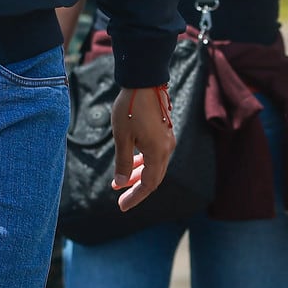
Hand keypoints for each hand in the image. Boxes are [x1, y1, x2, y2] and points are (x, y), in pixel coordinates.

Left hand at [111, 85, 174, 211]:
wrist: (145, 81)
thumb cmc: (130, 108)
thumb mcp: (122, 137)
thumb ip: (123, 162)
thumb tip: (120, 183)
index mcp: (158, 153)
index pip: (148, 184)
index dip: (135, 197)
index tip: (121, 206)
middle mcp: (166, 149)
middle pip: (154, 178)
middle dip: (137, 189)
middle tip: (120, 199)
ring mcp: (167, 140)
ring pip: (155, 166)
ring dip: (138, 175)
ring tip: (120, 181)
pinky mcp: (164, 132)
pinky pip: (155, 154)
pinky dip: (143, 162)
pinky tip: (131, 161)